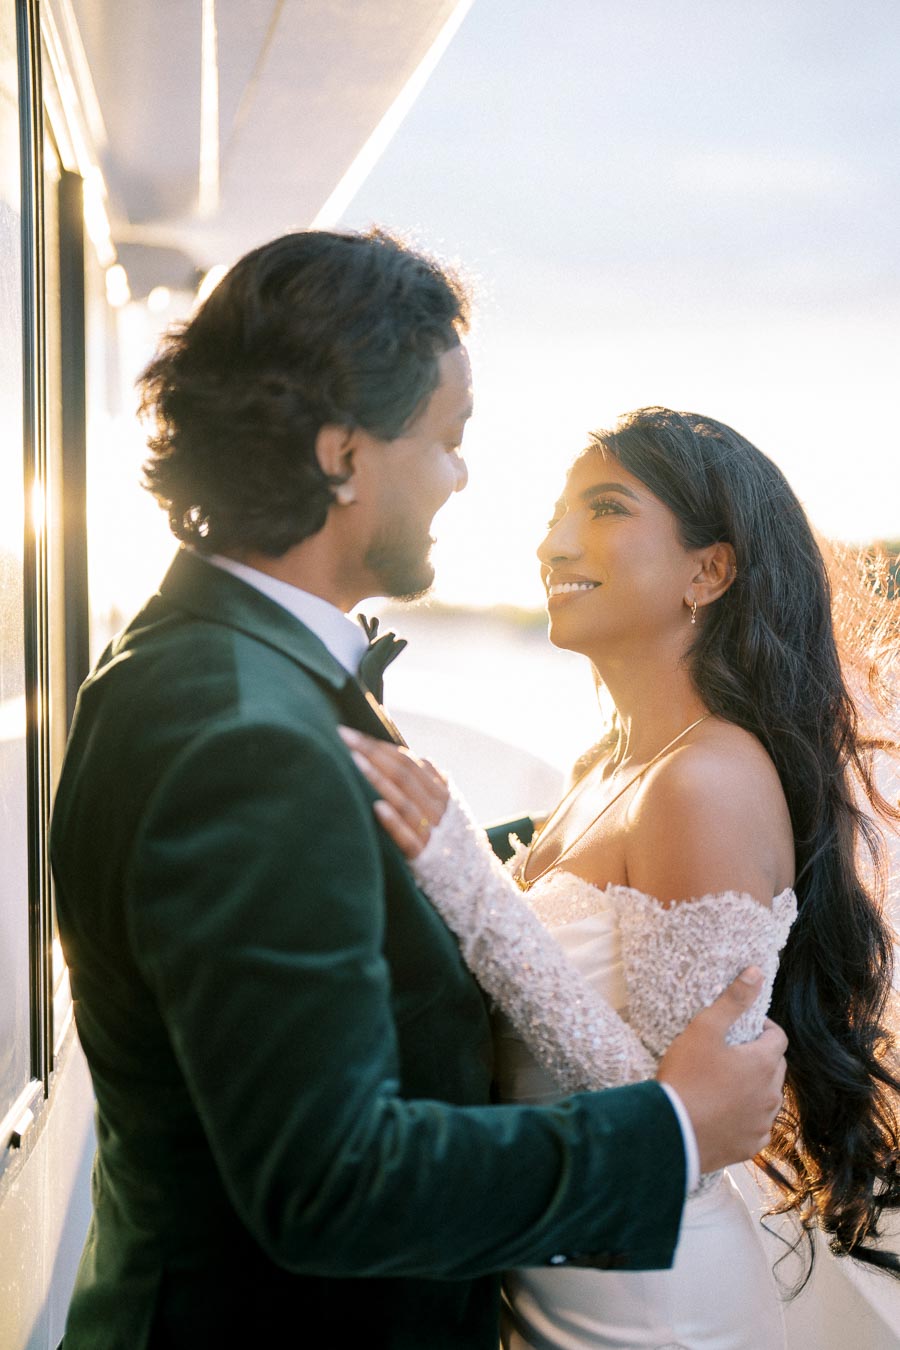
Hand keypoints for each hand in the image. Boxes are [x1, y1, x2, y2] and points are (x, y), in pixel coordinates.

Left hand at [338, 727, 448, 857]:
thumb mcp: (446, 807)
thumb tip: (414, 756)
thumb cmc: (449, 838)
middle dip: (372, 753)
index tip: (351, 734)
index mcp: (440, 792)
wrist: (472, 880)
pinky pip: (408, 837)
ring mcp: (432, 831)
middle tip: (343, 738)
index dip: (379, 746)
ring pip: (404, 800)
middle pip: (403, 774)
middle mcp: (437, 807)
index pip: (407, 761)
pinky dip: (393, 821)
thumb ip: (429, 782)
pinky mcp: (424, 855)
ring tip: (354, 762)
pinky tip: (376, 807)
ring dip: (378, 779)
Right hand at [657, 967, 786, 1173]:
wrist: (671, 1131)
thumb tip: (756, 972)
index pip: (778, 1037)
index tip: (744, 1027)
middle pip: (776, 1067)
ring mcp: (762, 1123)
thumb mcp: (705, 1028)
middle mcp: (771, 1094)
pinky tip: (726, 1113)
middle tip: (732, 1053)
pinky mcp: (750, 1146)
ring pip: (768, 1098)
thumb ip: (733, 1000)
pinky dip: (748, 1118)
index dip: (764, 1028)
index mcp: (764, 1063)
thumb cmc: (687, 1076)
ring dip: (755, 1088)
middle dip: (761, 1056)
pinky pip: (758, 1127)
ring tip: (727, 1083)